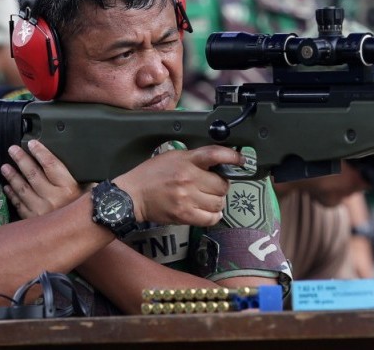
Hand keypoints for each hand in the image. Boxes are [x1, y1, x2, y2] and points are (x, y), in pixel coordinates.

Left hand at [1, 140, 89, 218]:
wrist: (84, 239)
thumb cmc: (88, 212)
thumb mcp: (91, 192)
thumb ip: (85, 179)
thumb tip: (81, 161)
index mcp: (70, 189)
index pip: (51, 165)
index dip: (40, 152)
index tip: (32, 143)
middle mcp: (54, 199)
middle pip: (34, 175)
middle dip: (22, 160)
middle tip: (12, 150)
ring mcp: (42, 211)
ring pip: (23, 190)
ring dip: (13, 177)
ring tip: (5, 167)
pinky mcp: (34, 222)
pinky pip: (20, 205)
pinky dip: (13, 195)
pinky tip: (7, 187)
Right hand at [115, 145, 236, 226]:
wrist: (132, 195)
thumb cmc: (151, 174)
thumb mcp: (172, 157)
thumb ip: (194, 158)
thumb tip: (217, 164)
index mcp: (186, 160)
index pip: (215, 154)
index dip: (232, 157)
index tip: (241, 161)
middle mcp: (188, 178)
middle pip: (222, 184)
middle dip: (221, 186)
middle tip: (212, 187)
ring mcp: (187, 198)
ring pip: (219, 202)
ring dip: (217, 202)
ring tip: (208, 200)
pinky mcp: (184, 215)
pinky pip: (210, 218)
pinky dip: (214, 216)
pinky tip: (209, 212)